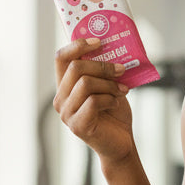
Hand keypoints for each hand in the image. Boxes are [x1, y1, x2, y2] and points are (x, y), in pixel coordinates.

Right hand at [54, 38, 135, 164]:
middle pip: (76, 67)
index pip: (61, 58)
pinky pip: (93, 101)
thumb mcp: (109, 86)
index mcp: (65, 86)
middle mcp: (61, 99)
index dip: (78, 45)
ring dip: (109, 84)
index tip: (99, 41)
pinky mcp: (77, 125)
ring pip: (85, 83)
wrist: (121, 144)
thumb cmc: (114, 113)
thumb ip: (104, 71)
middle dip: (102, 65)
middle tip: (122, 68)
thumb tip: (114, 47)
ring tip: (123, 90)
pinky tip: (117, 103)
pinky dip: (110, 99)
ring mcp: (66, 113)